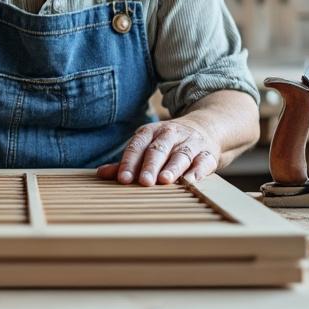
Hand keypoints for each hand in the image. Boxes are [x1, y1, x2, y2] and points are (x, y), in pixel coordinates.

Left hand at [96, 120, 218, 186]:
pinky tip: (191, 181)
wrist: (206, 127)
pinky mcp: (207, 152)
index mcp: (150, 133)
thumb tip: (101, 174)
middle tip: (144, 182)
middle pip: (158, 150)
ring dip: (173, 167)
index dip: (129, 163)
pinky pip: (203, 161)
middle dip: (150, 166)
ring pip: (180, 155)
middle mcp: (170, 134)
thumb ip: (127, 162)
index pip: (137, 147)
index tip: (123, 179)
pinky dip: (198, 171)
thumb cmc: (168, 143)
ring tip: (165, 180)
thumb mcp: (147, 146)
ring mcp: (190, 142)